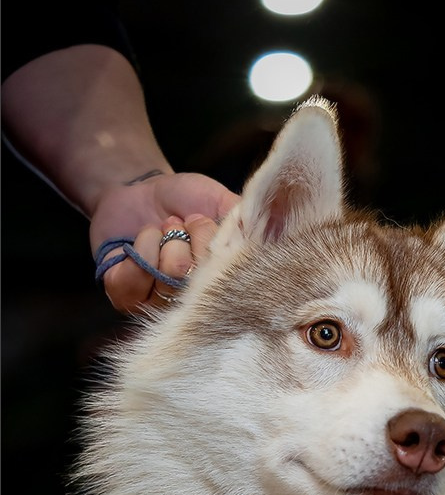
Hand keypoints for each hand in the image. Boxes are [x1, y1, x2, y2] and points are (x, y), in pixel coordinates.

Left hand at [90, 171, 238, 312]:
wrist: (142, 190)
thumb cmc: (188, 201)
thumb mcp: (224, 204)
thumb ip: (249, 224)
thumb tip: (271, 236)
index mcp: (219, 286)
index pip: (224, 281)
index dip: (212, 246)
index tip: (205, 222)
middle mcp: (191, 303)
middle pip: (194, 278)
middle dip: (187, 239)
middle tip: (182, 225)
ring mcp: (157, 304)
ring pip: (166, 275)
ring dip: (164, 240)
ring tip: (164, 231)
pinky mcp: (124, 296)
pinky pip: (133, 278)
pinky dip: (142, 246)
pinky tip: (144, 239)